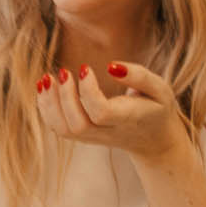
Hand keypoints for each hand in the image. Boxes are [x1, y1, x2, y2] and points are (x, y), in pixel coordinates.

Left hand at [36, 62, 190, 163]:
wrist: (154, 139)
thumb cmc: (156, 108)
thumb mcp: (159, 89)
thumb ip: (139, 76)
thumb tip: (111, 66)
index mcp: (128, 119)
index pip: (101, 112)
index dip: (88, 91)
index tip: (86, 68)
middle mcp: (107, 132)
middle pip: (78, 124)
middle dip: (64, 98)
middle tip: (63, 71)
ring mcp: (93, 138)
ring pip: (64, 130)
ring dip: (49, 105)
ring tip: (46, 79)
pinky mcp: (83, 136)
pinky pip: (59, 129)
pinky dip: (46, 110)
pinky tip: (45, 89)